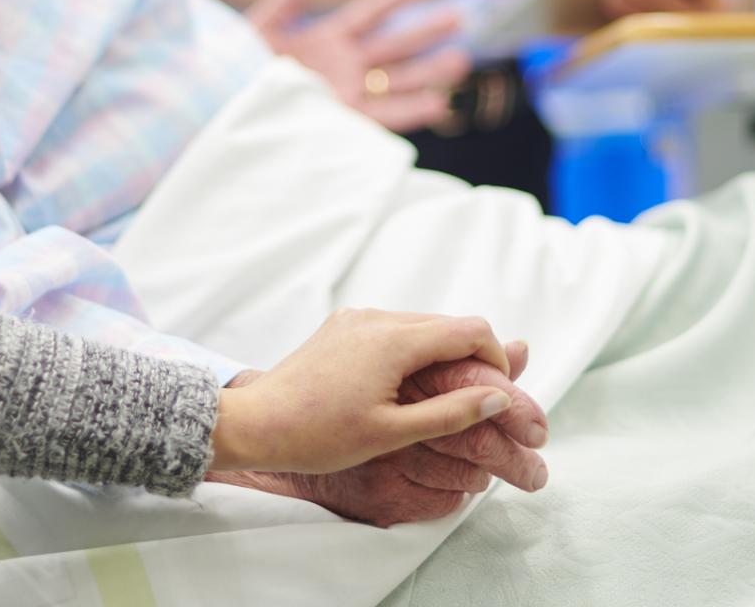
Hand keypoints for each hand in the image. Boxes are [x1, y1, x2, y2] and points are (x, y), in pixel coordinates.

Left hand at [212, 341, 549, 525]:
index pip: (470, 330)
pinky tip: (401, 388)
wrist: (255, 424)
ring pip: (420, 326)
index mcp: (395, 340)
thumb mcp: (392, 432)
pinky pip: (391, 330)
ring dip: (440, 355)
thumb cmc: (319, 435)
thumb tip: (496, 397)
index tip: (498, 392)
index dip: (496, 358)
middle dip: (470, 357)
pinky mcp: (342, 326)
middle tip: (473, 400)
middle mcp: (377, 317)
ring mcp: (357, 318)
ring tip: (438, 399)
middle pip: (447, 324)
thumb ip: (451, 413)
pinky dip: (410, 351)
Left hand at [246, 0, 471, 131]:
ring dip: (429, 74)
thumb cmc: (232, 70)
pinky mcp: (345, 122)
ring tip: (461, 62)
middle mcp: (343, 67)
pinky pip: (385, 117)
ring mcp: (347, 95)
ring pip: (397, 82)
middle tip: (460, 18)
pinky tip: (439, 106)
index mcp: (325, 40)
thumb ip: (285, 1)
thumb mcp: (257, 28)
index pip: (367, 14)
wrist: (219, 111)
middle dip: (425, 34)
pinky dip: (412, 112)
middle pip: (393, 47)